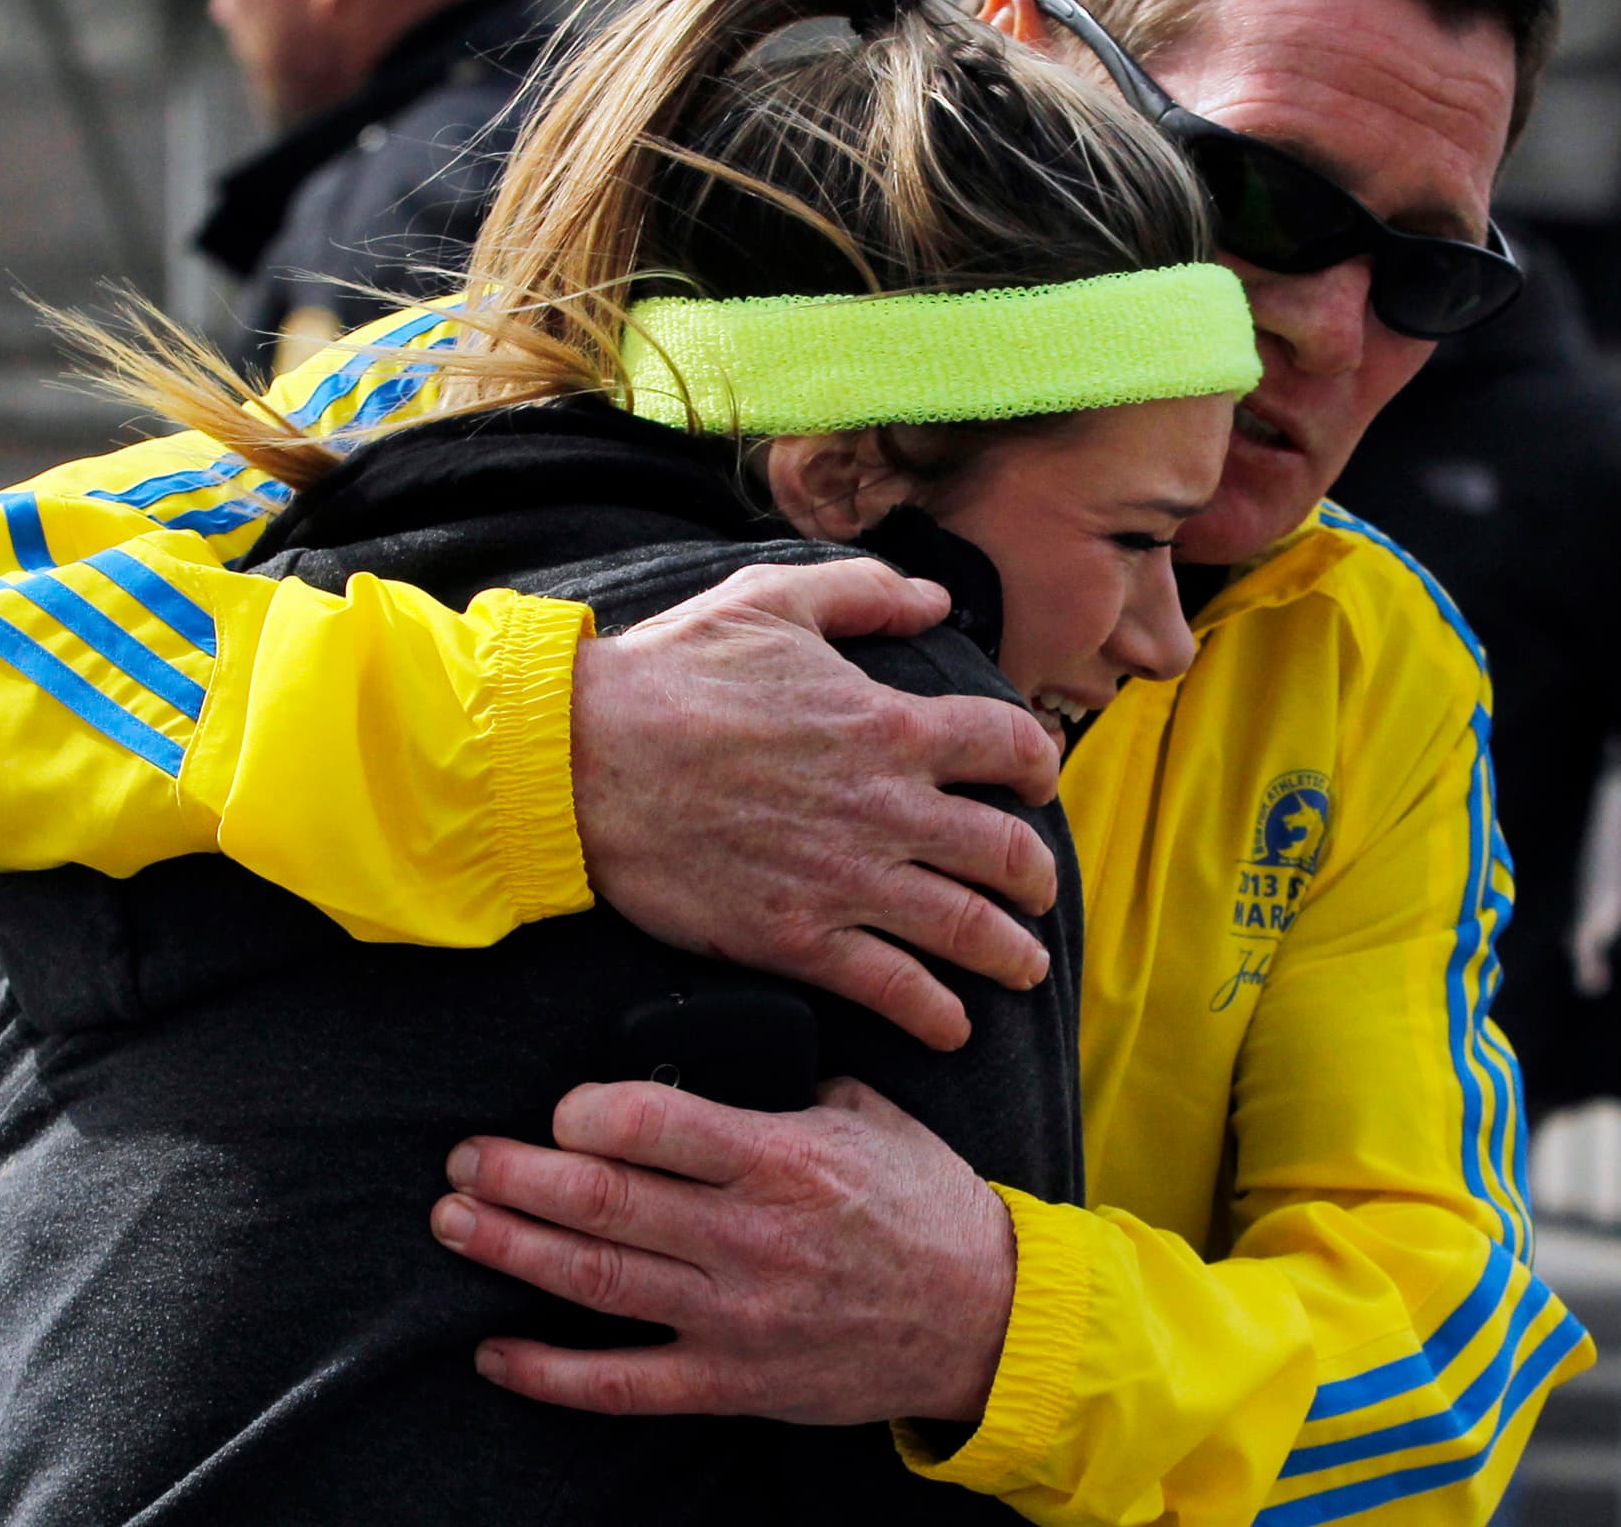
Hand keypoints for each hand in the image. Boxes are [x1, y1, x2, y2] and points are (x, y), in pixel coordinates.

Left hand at [428, 1078, 1016, 1424]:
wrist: (983, 1318)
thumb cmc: (924, 1205)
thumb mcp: (869, 1114)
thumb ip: (785, 1089)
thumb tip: (712, 1062)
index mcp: (785, 1158)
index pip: (657, 1123)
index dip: (587, 1110)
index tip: (559, 1107)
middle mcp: (751, 1237)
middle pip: (605, 1200)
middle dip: (516, 1175)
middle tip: (464, 1159)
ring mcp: (736, 1316)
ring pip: (596, 1280)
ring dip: (513, 1248)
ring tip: (457, 1221)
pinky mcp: (732, 1380)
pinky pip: (622, 1383)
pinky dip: (550, 1372)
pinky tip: (496, 1351)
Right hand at [571, 560, 1063, 1050]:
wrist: (581, 762)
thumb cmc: (671, 674)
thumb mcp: (770, 599)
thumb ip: (864, 593)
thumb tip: (931, 599)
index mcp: (891, 725)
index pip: (1009, 747)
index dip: (1037, 766)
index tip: (1034, 784)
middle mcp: (888, 809)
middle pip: (1009, 853)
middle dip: (1038, 877)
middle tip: (1038, 891)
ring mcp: (847, 880)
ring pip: (968, 930)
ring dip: (1011, 953)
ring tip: (1025, 965)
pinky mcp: (796, 939)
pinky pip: (893, 988)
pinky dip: (935, 1015)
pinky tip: (952, 1027)